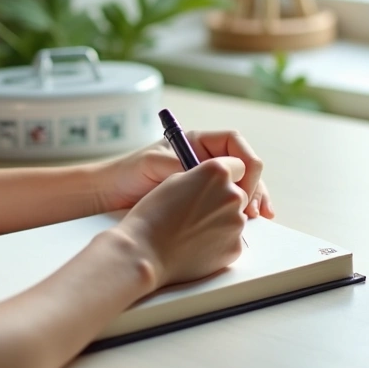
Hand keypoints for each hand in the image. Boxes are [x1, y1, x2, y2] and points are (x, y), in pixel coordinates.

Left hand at [96, 130, 273, 218]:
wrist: (111, 195)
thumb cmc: (129, 173)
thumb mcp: (154, 164)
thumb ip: (182, 166)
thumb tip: (211, 173)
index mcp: (199, 143)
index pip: (235, 145)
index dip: (245, 162)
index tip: (241, 184)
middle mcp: (208, 161)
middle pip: (246, 168)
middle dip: (255, 186)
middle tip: (253, 208)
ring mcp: (208, 183)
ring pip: (242, 188)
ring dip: (254, 201)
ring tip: (257, 217)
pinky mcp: (205, 204)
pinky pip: (230, 206)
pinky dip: (241, 214)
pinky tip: (249, 224)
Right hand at [114, 157, 248, 286]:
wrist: (145, 252)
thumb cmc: (153, 215)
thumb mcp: (175, 181)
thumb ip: (203, 177)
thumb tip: (218, 184)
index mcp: (217, 173)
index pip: (238, 165)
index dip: (225, 176)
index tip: (214, 185)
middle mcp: (232, 195)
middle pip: (239, 193)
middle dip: (224, 200)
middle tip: (198, 211)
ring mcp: (236, 223)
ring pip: (235, 217)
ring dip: (221, 221)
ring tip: (193, 230)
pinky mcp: (235, 247)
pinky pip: (232, 240)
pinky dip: (219, 242)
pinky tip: (196, 244)